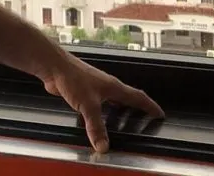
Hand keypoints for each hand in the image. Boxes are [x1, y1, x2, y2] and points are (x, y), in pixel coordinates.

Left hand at [40, 54, 163, 153]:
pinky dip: (103, 113)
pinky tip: (97, 121)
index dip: (150, 106)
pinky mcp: (83, 91)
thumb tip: (104, 147)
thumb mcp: (88, 105)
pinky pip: (98, 103)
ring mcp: (95, 87)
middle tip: (144, 121)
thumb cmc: (73, 78)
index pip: (137, 97)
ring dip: (118, 112)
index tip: (160, 113)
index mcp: (113, 87)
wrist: (53, 67)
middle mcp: (106, 86)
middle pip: (126, 98)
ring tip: (123, 124)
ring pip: (112, 101)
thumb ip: (96, 127)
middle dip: (136, 109)